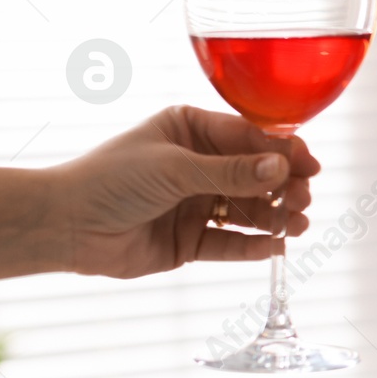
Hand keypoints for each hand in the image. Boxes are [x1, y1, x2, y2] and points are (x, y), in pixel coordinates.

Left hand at [53, 105, 319, 278]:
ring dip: (275, 218)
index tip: (311, 166)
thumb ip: (231, 172)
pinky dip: (255, 246)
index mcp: (191, 130)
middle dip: (283, 188)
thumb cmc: (110, 180)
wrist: (65, 226)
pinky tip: (276, 247)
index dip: (283, 152)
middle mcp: (198, 164)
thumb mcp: (174, 168)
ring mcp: (196, 203)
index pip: (249, 137)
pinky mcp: (192, 239)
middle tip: (302, 200)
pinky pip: (232, 242)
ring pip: (249, 210)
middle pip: (256, 175)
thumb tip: (282, 169)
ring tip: (297, 225)